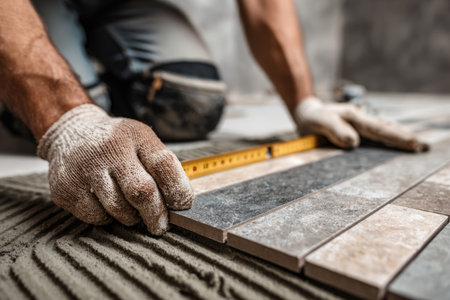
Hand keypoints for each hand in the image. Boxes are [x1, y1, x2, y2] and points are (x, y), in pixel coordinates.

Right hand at [38, 104, 193, 234]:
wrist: (71, 133)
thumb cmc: (116, 143)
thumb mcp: (142, 140)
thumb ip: (161, 166)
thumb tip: (180, 202)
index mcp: (135, 135)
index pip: (163, 164)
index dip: (178, 189)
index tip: (182, 205)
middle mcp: (109, 149)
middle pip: (141, 191)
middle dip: (156, 214)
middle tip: (161, 225)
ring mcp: (85, 169)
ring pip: (119, 209)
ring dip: (132, 217)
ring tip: (132, 210)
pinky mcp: (67, 188)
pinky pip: (97, 217)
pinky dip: (108, 218)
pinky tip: (107, 204)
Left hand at [294, 97, 427, 151]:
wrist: (306, 111)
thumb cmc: (311, 118)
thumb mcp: (318, 122)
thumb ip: (334, 130)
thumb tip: (354, 142)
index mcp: (353, 117)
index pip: (379, 130)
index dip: (396, 138)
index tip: (413, 144)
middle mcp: (360, 119)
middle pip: (386, 128)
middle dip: (405, 137)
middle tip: (424, 147)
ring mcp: (359, 123)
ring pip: (384, 130)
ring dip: (399, 137)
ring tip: (416, 145)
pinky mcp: (356, 128)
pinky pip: (376, 133)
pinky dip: (388, 137)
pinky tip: (395, 142)